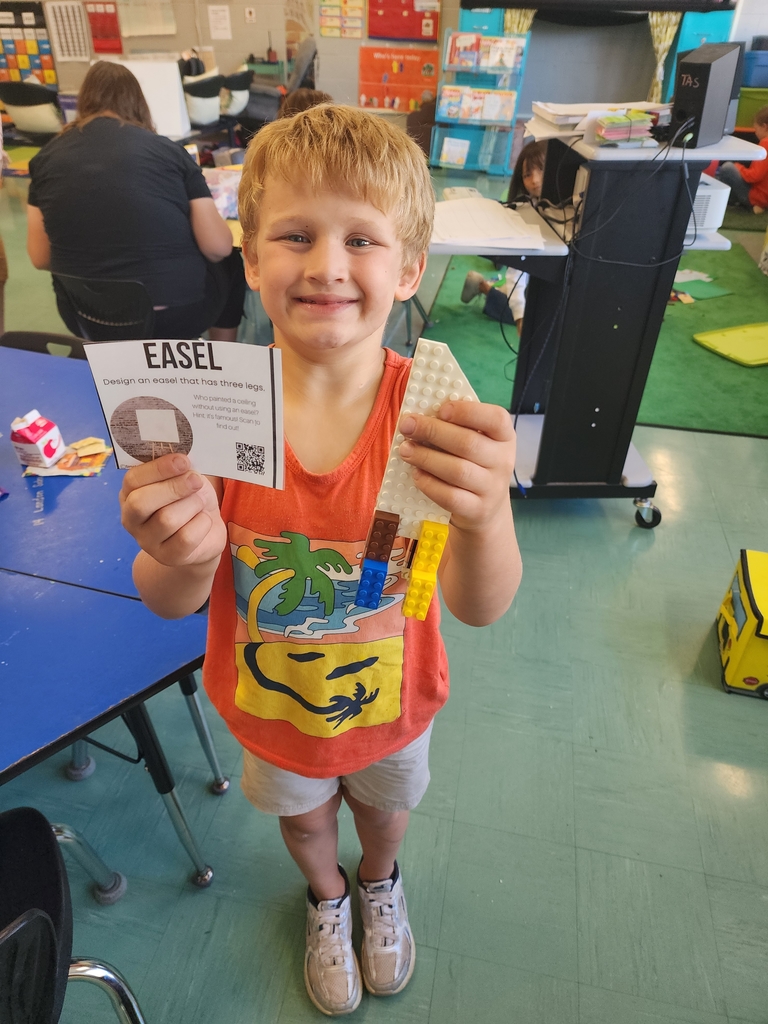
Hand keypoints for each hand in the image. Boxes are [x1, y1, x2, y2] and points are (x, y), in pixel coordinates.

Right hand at [120, 453, 225, 568]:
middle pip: (142, 503)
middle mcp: (132, 519)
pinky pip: (186, 538)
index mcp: (130, 493)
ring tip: (201, 502)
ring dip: (192, 505)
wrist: (205, 534)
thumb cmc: (190, 499)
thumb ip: (178, 468)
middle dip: (173, 488)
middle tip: (195, 481)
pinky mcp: (168, 557)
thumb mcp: (184, 478)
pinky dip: (202, 524)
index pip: (133, 480)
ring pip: (167, 519)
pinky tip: (204, 520)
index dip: (158, 468)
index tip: (182, 460)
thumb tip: (182, 458)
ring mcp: (147, 541)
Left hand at [397, 401, 515, 532]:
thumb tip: (421, 416)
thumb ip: (457, 427)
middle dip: (433, 432)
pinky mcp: (477, 510)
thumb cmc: (474, 465)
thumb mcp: (477, 442)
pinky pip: (450, 497)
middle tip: (407, 426)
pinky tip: (416, 474)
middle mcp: (503, 462)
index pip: (496, 419)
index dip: (467, 412)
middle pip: (469, 443)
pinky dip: (430, 484)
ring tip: (405, 450)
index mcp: (504, 437)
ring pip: (458, 471)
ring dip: (426, 458)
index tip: (441, 409)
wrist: (486, 508)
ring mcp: (492, 489)